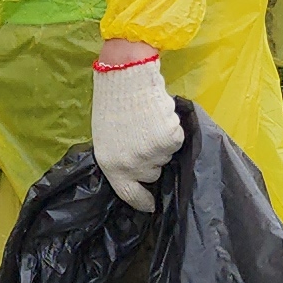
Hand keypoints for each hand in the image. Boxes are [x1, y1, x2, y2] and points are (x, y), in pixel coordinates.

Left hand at [89, 49, 184, 209]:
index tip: (151, 205)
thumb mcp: (106, 138)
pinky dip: (172, 129)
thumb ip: (120, 159)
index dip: (143, 201)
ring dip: (162, 142)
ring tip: (148, 121)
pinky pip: (176, 140)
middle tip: (145, 136)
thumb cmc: (112, 103)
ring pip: (166, 155)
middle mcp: (132, 164)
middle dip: (152, 159)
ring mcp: (152, 153)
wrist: (126, 77)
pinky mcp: (169, 139)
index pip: (129, 194)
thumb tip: (137, 173)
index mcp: (112, 166)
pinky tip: (159, 115)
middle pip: (153, 173)